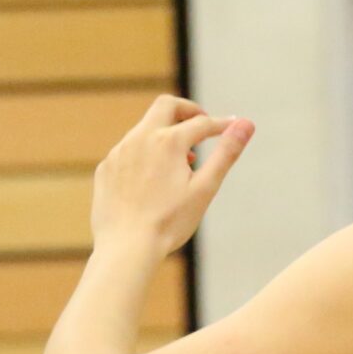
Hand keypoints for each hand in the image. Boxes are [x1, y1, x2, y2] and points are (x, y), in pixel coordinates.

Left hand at [91, 96, 255, 258]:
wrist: (126, 247)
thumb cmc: (169, 222)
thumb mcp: (206, 187)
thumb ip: (226, 152)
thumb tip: (246, 123)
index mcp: (167, 141)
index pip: (201, 123)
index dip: (221, 125)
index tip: (232, 127)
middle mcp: (139, 138)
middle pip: (166, 106)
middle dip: (187, 110)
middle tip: (202, 125)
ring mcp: (119, 152)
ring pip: (144, 129)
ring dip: (165, 134)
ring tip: (181, 161)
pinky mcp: (106, 168)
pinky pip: (128, 150)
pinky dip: (144, 154)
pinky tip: (153, 179)